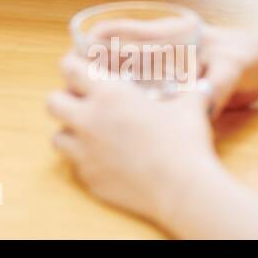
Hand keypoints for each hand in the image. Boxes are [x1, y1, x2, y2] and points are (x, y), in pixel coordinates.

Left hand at [47, 56, 217, 226]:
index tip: (80, 71)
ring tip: (92, 135)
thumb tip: (205, 84)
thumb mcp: (190, 107)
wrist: (183, 189)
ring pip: (57, 136)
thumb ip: (192, 91)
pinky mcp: (90, 179)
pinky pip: (77, 166)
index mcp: (108, 94)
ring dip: (71, 133)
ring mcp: (85, 152)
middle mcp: (88, 120)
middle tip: (83, 104)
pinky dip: (87, 161)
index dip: (72, 67)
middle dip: (64, 100)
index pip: (69, 69)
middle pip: (52, 102)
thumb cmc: (185, 142)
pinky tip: (107, 161)